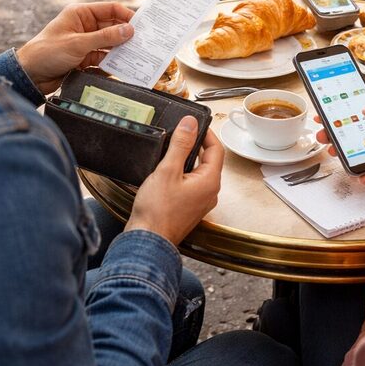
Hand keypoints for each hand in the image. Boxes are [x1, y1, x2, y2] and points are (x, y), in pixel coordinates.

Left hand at [16, 2, 134, 94]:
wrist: (29, 75)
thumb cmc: (47, 52)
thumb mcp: (78, 43)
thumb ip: (105, 37)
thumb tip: (129, 30)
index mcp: (81, 14)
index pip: (110, 10)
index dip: (126, 16)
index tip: (141, 26)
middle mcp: (85, 26)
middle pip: (112, 28)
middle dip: (127, 35)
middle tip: (145, 43)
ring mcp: (85, 43)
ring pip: (110, 44)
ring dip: (122, 50)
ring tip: (139, 57)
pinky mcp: (84, 59)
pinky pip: (104, 59)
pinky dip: (113, 63)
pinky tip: (125, 68)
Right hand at [127, 119, 223, 245]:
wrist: (148, 241)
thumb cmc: (157, 211)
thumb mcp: (167, 171)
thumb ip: (180, 145)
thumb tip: (190, 124)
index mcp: (210, 182)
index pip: (217, 149)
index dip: (206, 133)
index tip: (194, 124)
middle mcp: (210, 193)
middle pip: (210, 161)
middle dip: (196, 146)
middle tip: (181, 134)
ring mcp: (201, 202)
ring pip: (200, 173)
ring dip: (189, 160)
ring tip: (171, 151)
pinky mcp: (190, 208)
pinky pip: (192, 185)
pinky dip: (183, 174)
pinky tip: (167, 173)